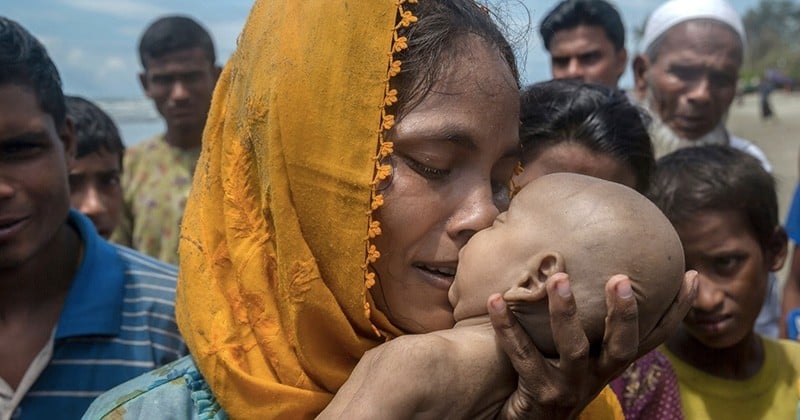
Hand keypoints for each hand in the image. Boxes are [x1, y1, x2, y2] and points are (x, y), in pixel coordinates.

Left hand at [487, 271, 697, 419]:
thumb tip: (580, 266)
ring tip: (558, 279)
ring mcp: (569, 386)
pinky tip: (496, 300)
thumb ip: (587, 322)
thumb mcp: (579, 355)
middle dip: (623, 313)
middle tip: (621, 278)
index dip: (676, 311)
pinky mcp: (539, 393)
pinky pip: (522, 356)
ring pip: (573, 348)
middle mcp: (597, 375)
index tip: (692, 276)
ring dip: (565, 313)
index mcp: (610, 363)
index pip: (652, 337)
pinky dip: (508, 327)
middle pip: (621, 346)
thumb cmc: (551, 378)